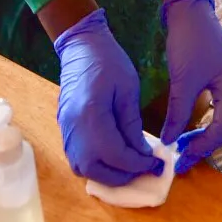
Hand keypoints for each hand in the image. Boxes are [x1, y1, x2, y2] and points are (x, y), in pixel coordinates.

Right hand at [53, 9, 163, 186]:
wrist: (81, 46)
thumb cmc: (108, 61)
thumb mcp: (128, 89)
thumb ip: (132, 124)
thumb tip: (142, 153)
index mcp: (91, 114)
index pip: (115, 154)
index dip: (137, 163)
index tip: (156, 162)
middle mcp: (73, 129)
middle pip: (95, 169)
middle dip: (123, 175)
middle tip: (145, 167)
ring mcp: (65, 131)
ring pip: (83, 169)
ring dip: (108, 174)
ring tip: (130, 165)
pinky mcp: (64, 130)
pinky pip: (78, 159)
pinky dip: (97, 165)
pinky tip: (114, 158)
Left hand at [161, 0, 221, 174]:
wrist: (188, 11)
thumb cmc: (188, 39)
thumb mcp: (181, 79)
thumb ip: (177, 112)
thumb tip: (168, 142)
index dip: (205, 144)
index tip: (182, 154)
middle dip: (209, 143)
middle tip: (184, 155)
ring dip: (209, 135)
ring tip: (185, 145)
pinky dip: (209, 123)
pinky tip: (191, 129)